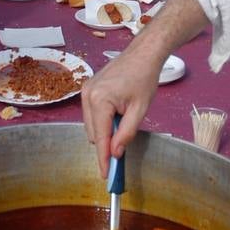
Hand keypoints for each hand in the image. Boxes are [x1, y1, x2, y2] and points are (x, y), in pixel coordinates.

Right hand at [80, 51, 160, 177]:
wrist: (142, 54)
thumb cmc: (144, 77)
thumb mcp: (140, 109)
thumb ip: (127, 132)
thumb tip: (116, 152)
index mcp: (100, 100)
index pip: (100, 137)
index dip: (103, 158)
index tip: (105, 175)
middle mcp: (87, 95)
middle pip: (92, 134)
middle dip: (106, 143)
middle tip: (122, 147)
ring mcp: (85, 91)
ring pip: (90, 126)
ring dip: (104, 131)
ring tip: (124, 119)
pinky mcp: (87, 89)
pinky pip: (91, 115)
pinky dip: (102, 121)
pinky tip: (117, 114)